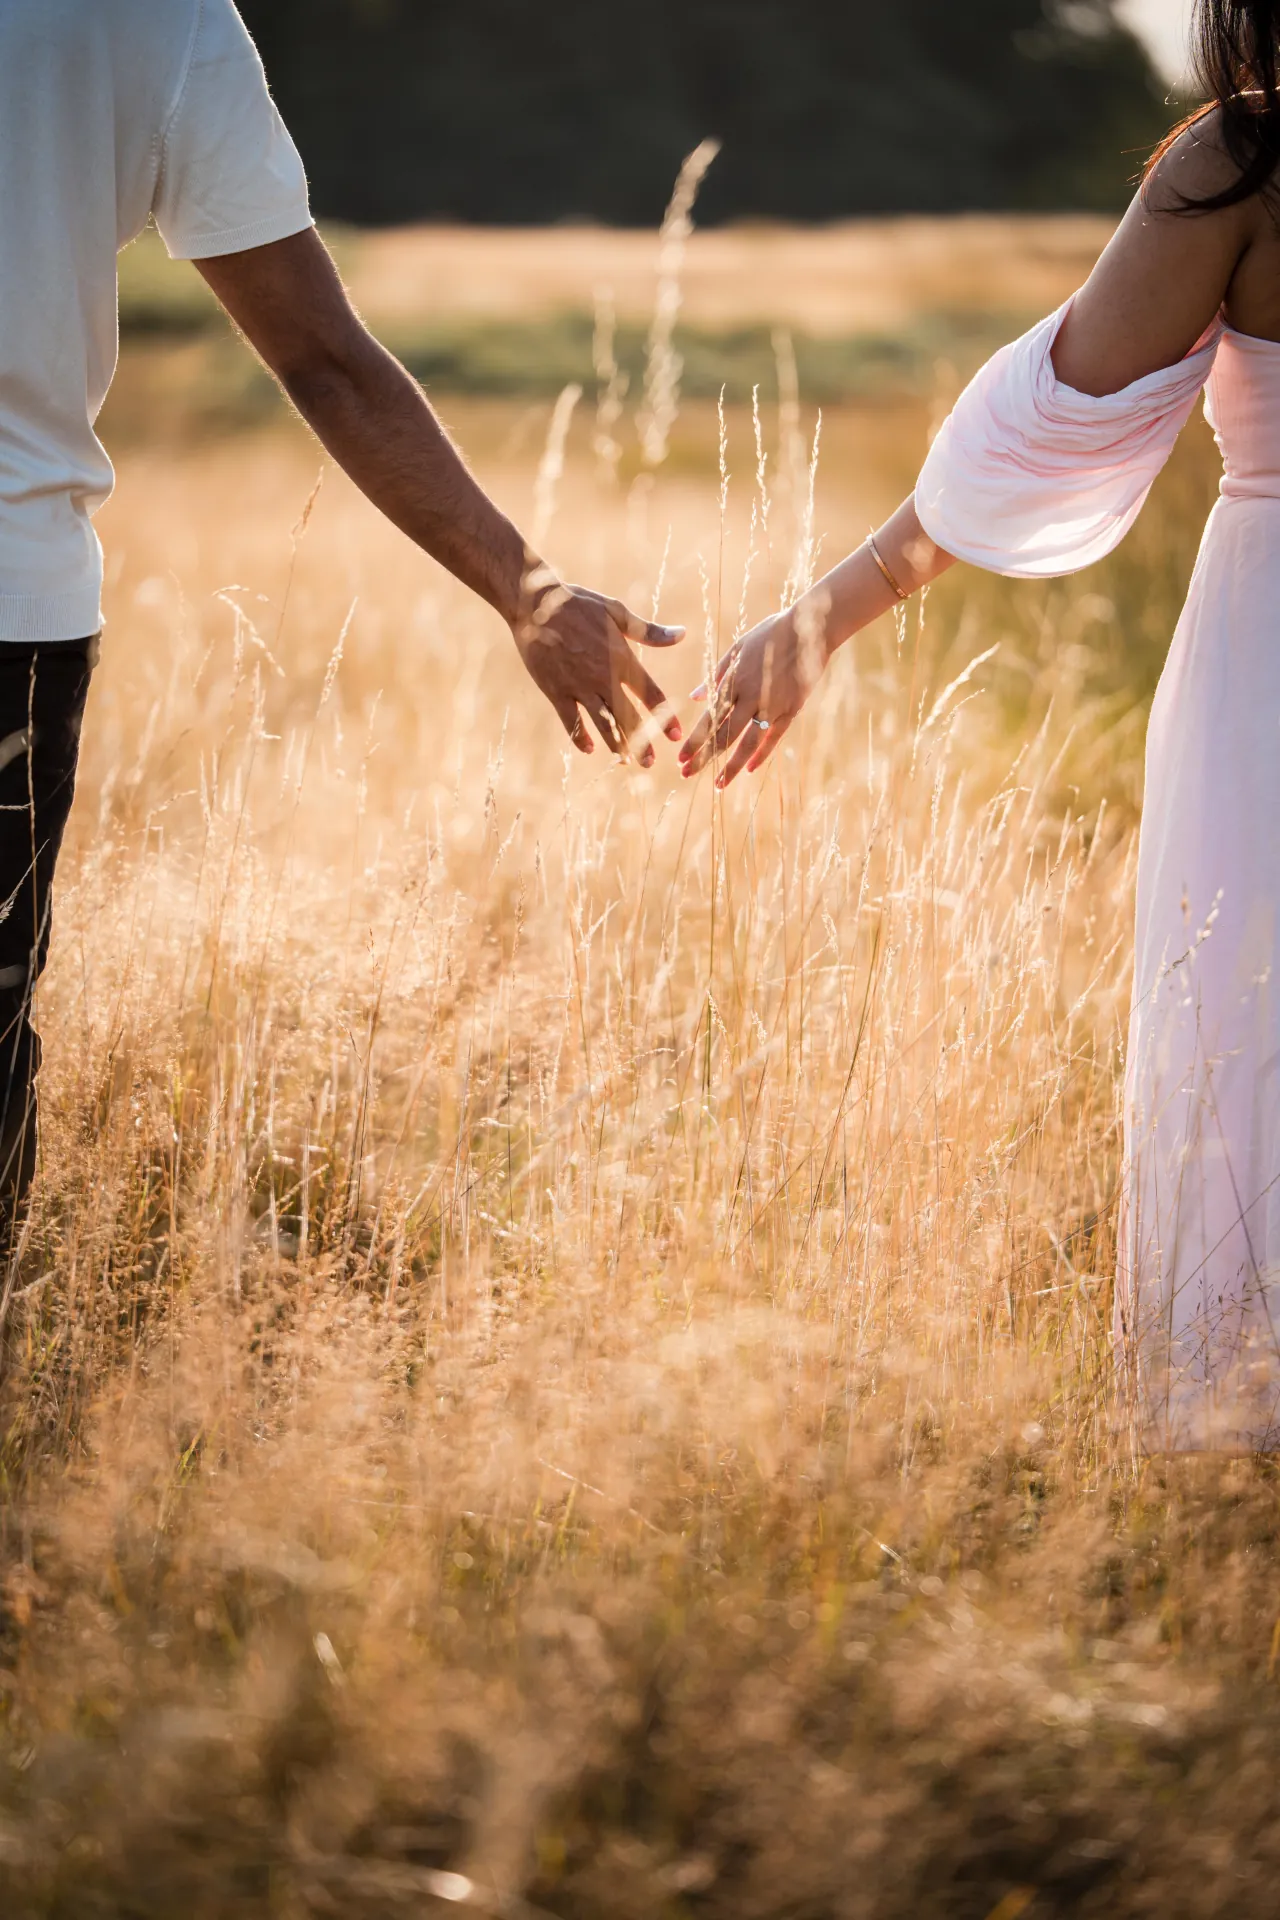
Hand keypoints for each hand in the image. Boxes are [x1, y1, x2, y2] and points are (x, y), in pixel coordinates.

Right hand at [513, 580, 683, 766]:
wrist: (535, 603)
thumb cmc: (578, 603)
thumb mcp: (617, 612)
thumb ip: (649, 632)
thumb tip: (682, 634)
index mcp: (622, 659)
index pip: (651, 694)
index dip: (665, 716)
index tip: (675, 734)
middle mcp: (604, 678)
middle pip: (629, 717)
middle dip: (642, 742)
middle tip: (651, 762)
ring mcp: (579, 687)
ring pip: (603, 724)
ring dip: (616, 745)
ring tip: (626, 762)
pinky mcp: (556, 691)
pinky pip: (571, 721)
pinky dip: (580, 737)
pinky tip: (590, 749)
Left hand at [679, 599, 832, 785]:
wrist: (810, 628)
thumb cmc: (770, 634)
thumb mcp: (737, 649)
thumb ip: (716, 675)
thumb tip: (695, 696)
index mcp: (733, 681)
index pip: (709, 718)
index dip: (694, 741)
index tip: (680, 758)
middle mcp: (750, 697)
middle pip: (723, 735)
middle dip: (703, 757)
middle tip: (686, 775)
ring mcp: (772, 704)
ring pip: (748, 742)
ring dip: (731, 766)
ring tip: (718, 785)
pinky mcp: (791, 708)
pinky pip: (774, 737)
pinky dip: (761, 754)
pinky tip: (749, 770)